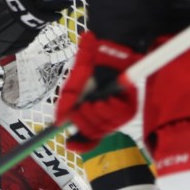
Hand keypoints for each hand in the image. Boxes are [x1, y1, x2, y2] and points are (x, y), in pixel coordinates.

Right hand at [56, 34, 138, 152]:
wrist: (113, 45)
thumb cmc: (94, 60)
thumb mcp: (76, 78)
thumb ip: (68, 98)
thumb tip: (59, 120)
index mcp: (90, 109)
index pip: (87, 135)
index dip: (80, 143)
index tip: (69, 145)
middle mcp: (105, 113)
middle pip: (94, 133)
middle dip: (84, 124)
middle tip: (79, 111)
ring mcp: (118, 110)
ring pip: (106, 127)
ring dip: (96, 117)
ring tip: (93, 103)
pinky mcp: (130, 105)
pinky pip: (121, 117)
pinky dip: (111, 110)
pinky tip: (108, 100)